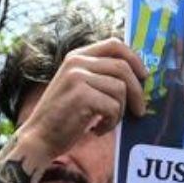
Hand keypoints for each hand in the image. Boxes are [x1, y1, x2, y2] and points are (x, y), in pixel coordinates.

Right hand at [10, 39, 148, 161]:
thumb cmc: (64, 118)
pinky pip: (113, 107)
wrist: (40, 138)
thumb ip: (100, 76)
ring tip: (106, 123)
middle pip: (122, 67)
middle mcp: (76, 62)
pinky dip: (111, 123)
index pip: (114, 44)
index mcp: (76, 56)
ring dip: (120, 112)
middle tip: (140, 110)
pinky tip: (97, 130)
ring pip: (120, 89)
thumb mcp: (79, 87)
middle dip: (137, 91)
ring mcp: (78, 77)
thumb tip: (138, 77)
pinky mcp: (81, 96)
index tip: (144, 76)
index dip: (134, 59)